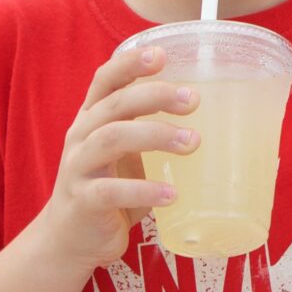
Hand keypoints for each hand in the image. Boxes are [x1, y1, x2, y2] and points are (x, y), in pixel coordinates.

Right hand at [31, 45, 193, 270]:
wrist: (71, 238)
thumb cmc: (110, 187)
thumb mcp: (126, 153)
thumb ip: (151, 131)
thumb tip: (219, 119)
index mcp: (93, 119)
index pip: (105, 80)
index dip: (130, 63)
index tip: (162, 53)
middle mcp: (81, 136)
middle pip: (115, 104)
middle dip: (155, 96)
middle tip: (194, 100)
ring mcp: (78, 167)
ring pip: (112, 138)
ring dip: (156, 135)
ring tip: (194, 142)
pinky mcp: (83, 201)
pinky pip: (111, 191)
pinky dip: (144, 190)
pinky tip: (172, 193)